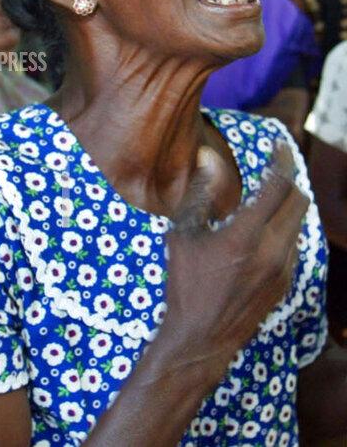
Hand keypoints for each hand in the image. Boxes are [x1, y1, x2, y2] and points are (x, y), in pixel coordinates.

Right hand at [160, 142, 307, 382]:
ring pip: (299, 224)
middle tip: (274, 167)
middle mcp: (273, 250)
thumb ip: (200, 192)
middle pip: (299, 201)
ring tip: (267, 196)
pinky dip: (284, 228)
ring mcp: (284, 268)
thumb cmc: (184, 282)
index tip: (278, 145)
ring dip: (287, 205)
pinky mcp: (286, 283)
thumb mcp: (182, 234)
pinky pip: (294, 245)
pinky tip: (262, 229)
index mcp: (246, 235)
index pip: (278, 185)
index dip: (282, 160)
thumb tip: (208, 155)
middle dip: (289, 180)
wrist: (201, 336)